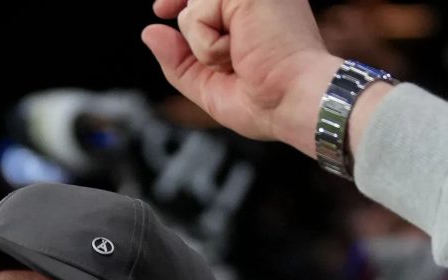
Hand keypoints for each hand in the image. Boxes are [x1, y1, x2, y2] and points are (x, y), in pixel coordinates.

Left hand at [143, 0, 344, 153]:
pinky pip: (194, 16)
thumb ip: (179, 59)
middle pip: (193, 5)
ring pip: (191, 12)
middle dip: (196, 36)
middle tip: (235, 62)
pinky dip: (207, 45)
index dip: (181, 0)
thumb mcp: (212, 86)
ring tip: (241, 58)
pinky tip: (239, 50)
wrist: (297, 101)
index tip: (161, 8)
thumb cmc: (270, 101)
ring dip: (204, 47)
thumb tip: (150, 32)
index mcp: (257, 11)